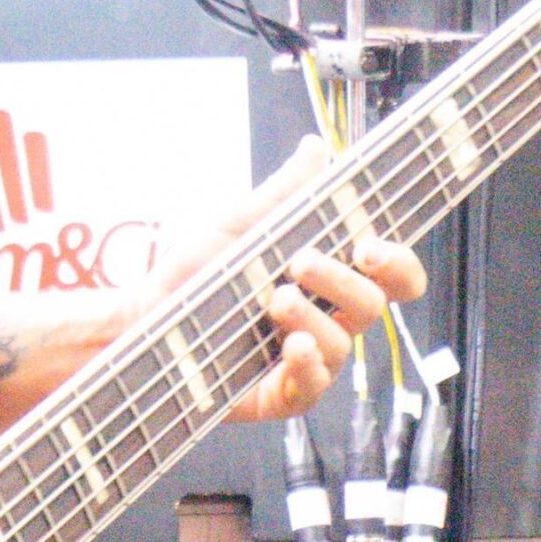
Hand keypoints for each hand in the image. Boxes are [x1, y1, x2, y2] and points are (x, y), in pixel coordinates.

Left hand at [154, 137, 425, 423]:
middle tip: (301, 262)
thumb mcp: (239, 226)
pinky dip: (307, 367)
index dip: (397, 263)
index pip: (390, 275)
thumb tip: (316, 147)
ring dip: (312, 319)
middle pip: (372, 305)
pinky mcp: (280, 393)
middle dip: (343, 281)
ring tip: (274, 301)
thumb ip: (284, 191)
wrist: (143, 317)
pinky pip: (313, 388)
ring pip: (343, 346)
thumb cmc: (195, 275)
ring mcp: (306, 358)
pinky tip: (289, 348)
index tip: (370, 246)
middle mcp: (325, 319)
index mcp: (326, 278)